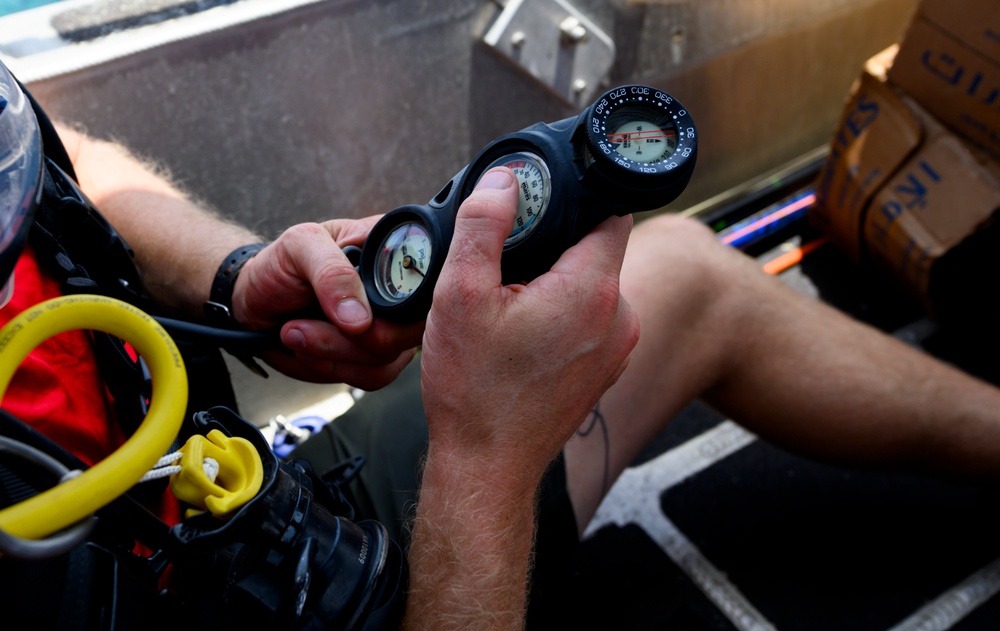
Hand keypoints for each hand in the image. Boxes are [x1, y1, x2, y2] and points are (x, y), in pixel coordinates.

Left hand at [231, 216, 422, 388]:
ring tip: (295, 331)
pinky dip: (330, 368)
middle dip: (351, 338)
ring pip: (388, 359)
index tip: (355, 316)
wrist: (253, 302)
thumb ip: (331, 273)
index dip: (401, 305)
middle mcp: (403, 291)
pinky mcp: (376, 358)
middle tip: (303, 326)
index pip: (430, 281)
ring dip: (332, 353)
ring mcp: (393, 327)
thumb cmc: (279, 265)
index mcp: (396, 250)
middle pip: (411, 330)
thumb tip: (361, 319)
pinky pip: (372, 377)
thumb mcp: (298, 246)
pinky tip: (307, 349)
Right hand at [420, 168, 639, 483]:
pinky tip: (523, 333)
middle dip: (556, 244)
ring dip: (559, 282)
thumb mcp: (460, 295)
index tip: (542, 203)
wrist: (488, 465)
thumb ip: (483, 226)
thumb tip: (503, 181)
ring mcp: (618, 348)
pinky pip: (593, 319)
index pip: (610, 212)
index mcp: (592, 290)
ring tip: (511, 302)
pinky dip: (564, 314)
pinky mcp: (606, 369)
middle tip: (510, 260)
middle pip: (599, 248)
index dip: (576, 198)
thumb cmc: (475, 391)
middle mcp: (620, 317)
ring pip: (594, 285)